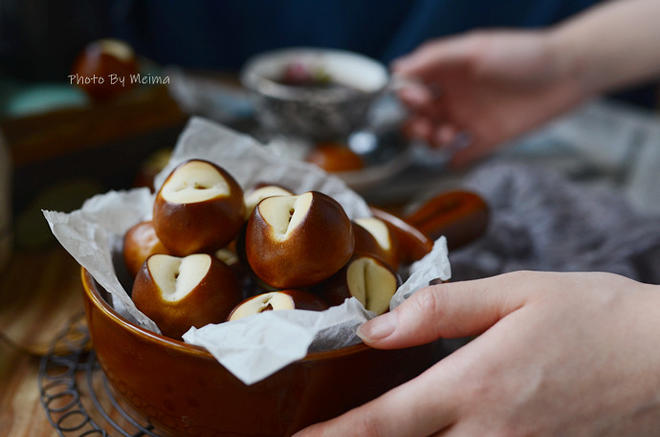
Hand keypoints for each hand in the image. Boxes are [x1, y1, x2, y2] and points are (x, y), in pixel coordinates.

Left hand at [294, 271, 659, 435]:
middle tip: (324, 433)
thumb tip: (376, 326)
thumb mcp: (517, 293)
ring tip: (370, 429)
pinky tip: (435, 430)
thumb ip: (440, 309)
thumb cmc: (595, 317)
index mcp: (475, 385)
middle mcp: (490, 434)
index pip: (384, 421)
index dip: (334, 435)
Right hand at [394, 31, 587, 166]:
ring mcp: (470, 118)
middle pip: (418, 116)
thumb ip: (435, 58)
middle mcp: (455, 95)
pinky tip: (453, 158)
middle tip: (428, 124)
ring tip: (445, 137)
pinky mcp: (488, 137)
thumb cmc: (524, 54)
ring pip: (435, 137)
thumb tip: (397, 69)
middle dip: (414, 123)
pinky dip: (453, 160)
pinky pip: (463, 154)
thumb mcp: (475, 49)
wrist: (567, 73)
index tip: (414, 98)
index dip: (406, 95)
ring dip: (430, 141)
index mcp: (448, 72)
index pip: (412, 86)